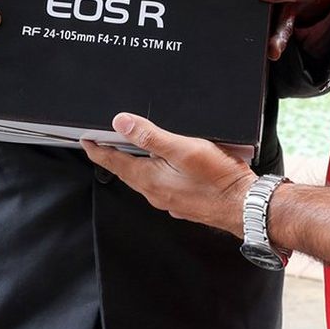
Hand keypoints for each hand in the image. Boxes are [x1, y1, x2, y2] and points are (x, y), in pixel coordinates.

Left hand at [81, 114, 254, 235]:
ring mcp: (169, 199)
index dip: (98, 149)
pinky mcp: (183, 201)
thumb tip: (121, 123)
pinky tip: (166, 164)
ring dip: (135, 163)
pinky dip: (155, 171)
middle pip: (127, 171)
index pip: (114, 162)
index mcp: (149, 179)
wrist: (244, 205)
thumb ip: (150, 137)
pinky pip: (161, 184)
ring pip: (144, 178)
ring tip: (132, 148)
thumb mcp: (183, 149)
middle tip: (105, 141)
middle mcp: (155, 193)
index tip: (86, 141)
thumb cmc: (217, 178)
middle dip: (114, 155)